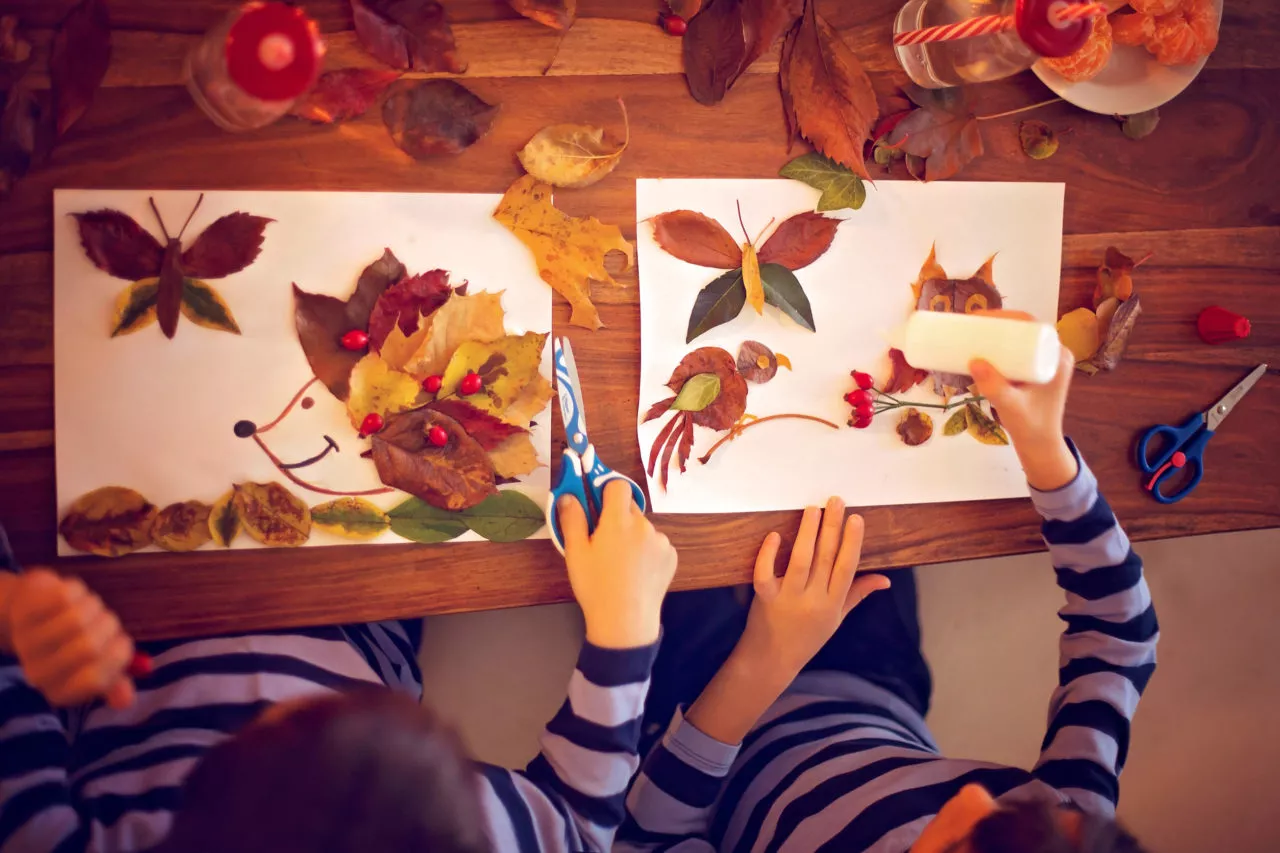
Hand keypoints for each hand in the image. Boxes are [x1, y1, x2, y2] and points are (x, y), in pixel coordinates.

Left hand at [3, 568, 136, 707]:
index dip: (118, 656)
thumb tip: (126, 700)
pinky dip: (78, 591)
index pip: (97, 679)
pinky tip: (73, 596)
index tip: (120, 643)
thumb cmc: (71, 643)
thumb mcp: (93, 665)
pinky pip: (63, 597)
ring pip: (78, 619)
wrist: (31, 617)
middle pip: (90, 647)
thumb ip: (112, 681)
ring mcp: (27, 643)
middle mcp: (38, 673)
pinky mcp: (23, 613)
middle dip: (110, 627)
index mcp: (58, 691)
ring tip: (91, 607)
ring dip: (95, 606)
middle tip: (108, 621)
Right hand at [558, 480, 676, 648]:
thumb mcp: (575, 553)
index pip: (618, 486)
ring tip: (621, 563)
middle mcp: (644, 525)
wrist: (625, 621)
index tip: (597, 507)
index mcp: (618, 520)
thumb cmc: (595, 586)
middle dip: (617, 518)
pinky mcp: (671, 556)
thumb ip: (572, 520)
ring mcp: (661, 541)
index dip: (606, 492)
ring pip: (643, 528)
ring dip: (633, 536)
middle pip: (629, 508)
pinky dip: (647, 551)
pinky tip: (637, 572)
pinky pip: (656, 544)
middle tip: (603, 543)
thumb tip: (568, 496)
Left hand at [735, 498, 889, 678]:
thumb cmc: (807, 637)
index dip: (853, 542)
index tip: (856, 518)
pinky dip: (769, 555)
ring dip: (807, 533)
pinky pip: (765, 574)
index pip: (847, 568)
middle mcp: (813, 600)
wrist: (772, 659)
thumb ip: (858, 594)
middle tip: (835, 501)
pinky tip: (775, 535)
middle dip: (832, 528)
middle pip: (826, 558)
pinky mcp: (765, 599)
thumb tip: (885, 579)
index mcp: (833, 603)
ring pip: (800, 561)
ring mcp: (788, 599)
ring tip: (812, 509)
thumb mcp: (837, 618)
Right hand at [969, 310, 1078, 490]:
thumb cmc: (1030, 426)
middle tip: (969, 324)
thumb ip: (995, 387)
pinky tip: (982, 343)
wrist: (1039, 446)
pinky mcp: (1034, 371)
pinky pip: (1018, 349)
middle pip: (1023, 328)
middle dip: (996, 322)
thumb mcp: (1011, 406)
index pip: (1031, 325)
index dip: (1005, 316)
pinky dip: (1000, 343)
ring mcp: (1045, 363)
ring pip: (1019, 338)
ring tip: (971, 332)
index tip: (980, 318)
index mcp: (1057, 357)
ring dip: (996, 332)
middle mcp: (1054, 355)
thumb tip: (974, 362)